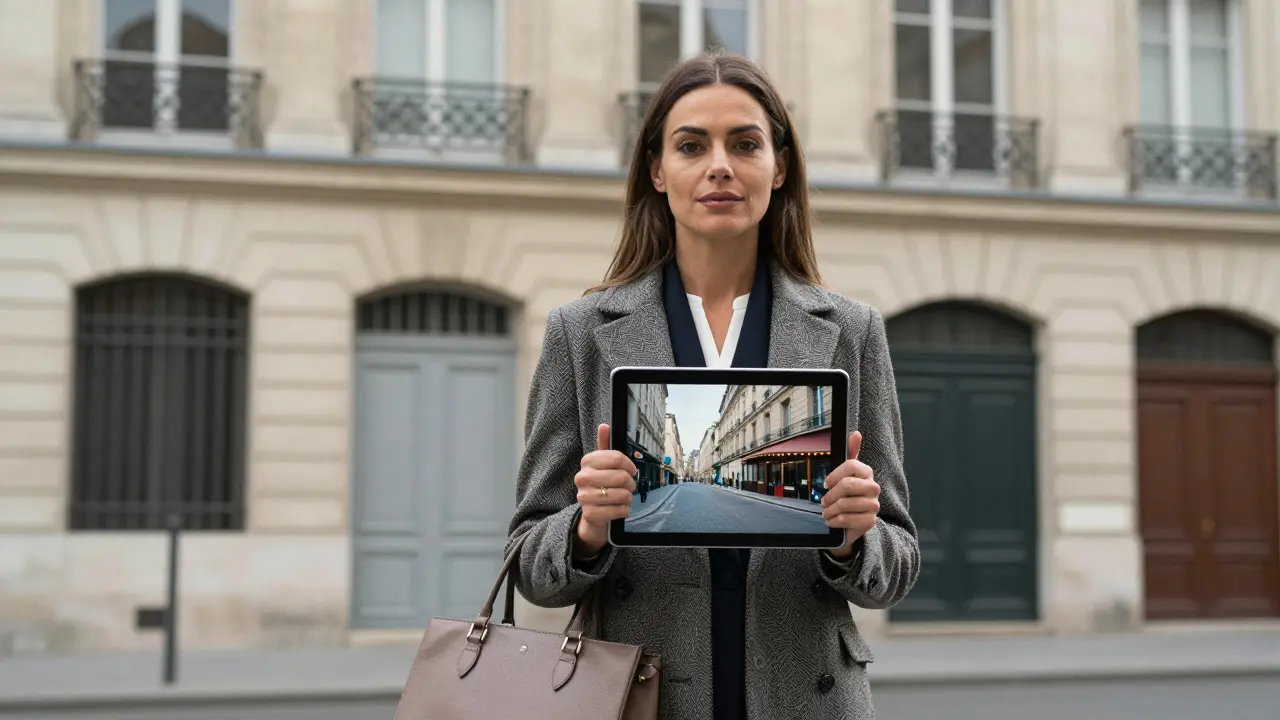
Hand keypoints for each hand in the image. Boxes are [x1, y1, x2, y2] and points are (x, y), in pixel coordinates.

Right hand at [573, 424, 636, 555]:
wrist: (592, 513)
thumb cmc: (601, 484)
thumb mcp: (603, 464)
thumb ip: (604, 445)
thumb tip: (604, 425)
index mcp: (587, 462)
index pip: (617, 458)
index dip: (630, 466)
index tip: (631, 471)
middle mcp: (582, 478)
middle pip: (621, 477)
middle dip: (630, 484)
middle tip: (628, 487)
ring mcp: (584, 497)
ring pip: (621, 494)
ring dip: (627, 498)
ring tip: (623, 498)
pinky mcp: (590, 514)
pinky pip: (619, 510)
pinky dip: (624, 510)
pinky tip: (619, 508)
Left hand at [821, 431, 879, 558]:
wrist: (854, 522)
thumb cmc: (848, 495)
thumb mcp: (846, 474)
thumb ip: (850, 453)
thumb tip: (856, 433)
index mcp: (867, 472)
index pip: (850, 465)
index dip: (834, 474)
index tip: (826, 483)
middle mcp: (873, 487)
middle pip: (846, 485)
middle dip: (830, 495)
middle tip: (823, 501)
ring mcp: (874, 505)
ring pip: (844, 503)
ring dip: (829, 510)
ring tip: (826, 513)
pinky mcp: (870, 521)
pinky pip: (847, 519)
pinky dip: (834, 521)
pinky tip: (832, 521)